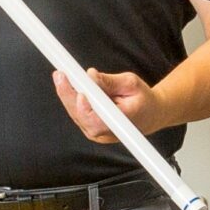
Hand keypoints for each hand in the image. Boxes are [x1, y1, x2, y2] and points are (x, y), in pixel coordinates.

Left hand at [53, 65, 167, 144]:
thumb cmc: (142, 99)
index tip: (79, 93)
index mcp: (121, 123)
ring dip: (67, 95)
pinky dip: (71, 99)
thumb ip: (110, 81)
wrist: (149, 114)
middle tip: (60, 75)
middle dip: (68, 95)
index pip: (98, 121)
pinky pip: (77, 114)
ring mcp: (97, 133)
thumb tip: (90, 76)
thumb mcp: (131, 83)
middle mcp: (106, 132)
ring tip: (60, 76)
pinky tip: (65, 84)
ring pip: (76, 115)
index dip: (86, 108)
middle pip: (81, 116)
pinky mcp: (91, 128)